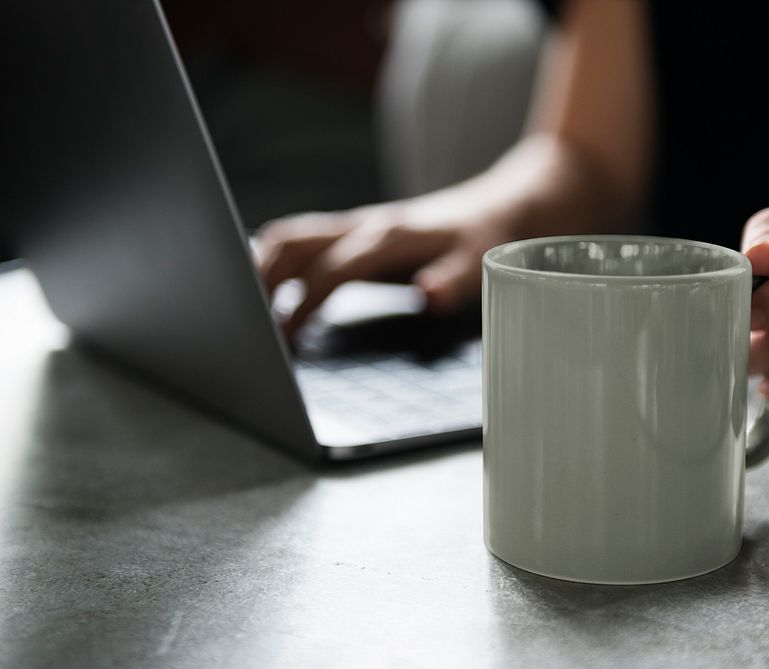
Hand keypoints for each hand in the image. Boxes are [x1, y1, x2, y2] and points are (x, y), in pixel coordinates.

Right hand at [256, 198, 510, 336]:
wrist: (501, 204)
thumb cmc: (487, 238)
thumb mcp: (482, 262)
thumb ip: (453, 280)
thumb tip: (428, 296)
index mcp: (389, 237)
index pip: (331, 271)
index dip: (303, 304)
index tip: (283, 338)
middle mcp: (366, 226)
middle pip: (293, 243)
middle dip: (259, 279)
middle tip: (241, 324)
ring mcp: (357, 225)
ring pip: (291, 237)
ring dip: (260, 266)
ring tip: (241, 309)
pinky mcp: (356, 232)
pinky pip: (304, 241)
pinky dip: (277, 261)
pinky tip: (266, 290)